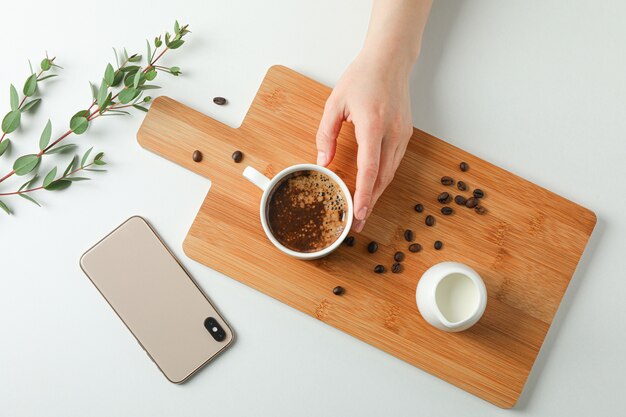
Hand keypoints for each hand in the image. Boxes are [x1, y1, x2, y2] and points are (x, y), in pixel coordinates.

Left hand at [316, 51, 413, 231]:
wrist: (390, 60)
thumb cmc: (361, 78)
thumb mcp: (334, 104)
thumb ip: (326, 135)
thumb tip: (322, 162)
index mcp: (373, 124)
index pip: (369, 168)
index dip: (364, 194)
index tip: (359, 213)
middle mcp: (392, 132)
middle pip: (382, 177)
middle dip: (371, 203)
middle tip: (358, 224)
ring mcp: (403, 135)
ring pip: (390, 173)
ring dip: (377, 194)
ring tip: (364, 211)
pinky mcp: (406, 134)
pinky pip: (394, 163)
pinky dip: (383, 179)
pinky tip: (373, 188)